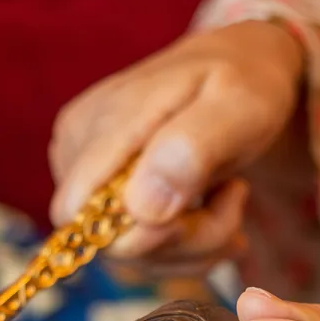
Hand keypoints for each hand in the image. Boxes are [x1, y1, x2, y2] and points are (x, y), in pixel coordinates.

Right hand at [50, 21, 302, 264]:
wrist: (237, 66)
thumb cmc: (243, 81)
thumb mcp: (240, 106)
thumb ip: (191, 150)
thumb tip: (141, 207)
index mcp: (103, 122)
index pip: (82, 213)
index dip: (145, 236)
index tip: (213, 206)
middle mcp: (76, 147)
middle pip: (109, 242)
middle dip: (185, 240)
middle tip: (236, 196)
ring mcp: (81, 173)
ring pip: (127, 255)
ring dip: (192, 244)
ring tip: (229, 196)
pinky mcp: (95, 194)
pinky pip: (135, 251)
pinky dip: (182, 245)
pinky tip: (210, 209)